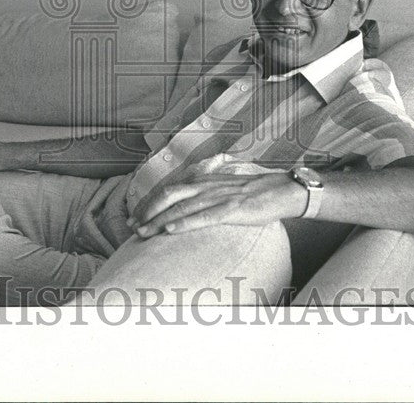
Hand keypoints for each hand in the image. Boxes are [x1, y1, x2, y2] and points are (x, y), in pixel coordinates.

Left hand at [129, 172, 308, 237]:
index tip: (135, 218)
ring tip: (144, 233)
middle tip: (133, 228)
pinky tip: (171, 231)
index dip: (149, 204)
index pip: (169, 190)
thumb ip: (205, 195)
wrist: (281, 190)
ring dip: (160, 221)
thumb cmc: (253, 194)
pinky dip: (185, 223)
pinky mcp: (232, 209)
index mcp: (204, 180)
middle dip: (148, 212)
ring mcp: (218, 196)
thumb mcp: (223, 189)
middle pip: (169, 195)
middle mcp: (207, 185)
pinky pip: (204, 217)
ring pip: (182, 207)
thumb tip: (187, 209)